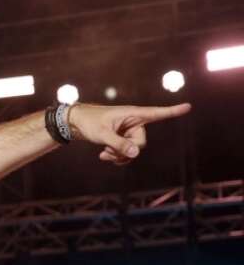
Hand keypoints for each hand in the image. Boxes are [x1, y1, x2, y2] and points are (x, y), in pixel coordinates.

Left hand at [66, 102, 190, 164]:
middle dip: (126, 151)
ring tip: (104, 155)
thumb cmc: (89, 123)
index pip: (156, 113)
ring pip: (133, 151)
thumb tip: (136, 153)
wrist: (77, 123)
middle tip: (108, 152)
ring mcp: (129, 132)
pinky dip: (117, 157)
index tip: (188, 106)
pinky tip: (104, 156)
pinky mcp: (123, 139)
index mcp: (133, 114)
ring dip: (119, 156)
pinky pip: (127, 153)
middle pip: (141, 143)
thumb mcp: (103, 134)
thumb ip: (119, 144)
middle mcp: (134, 123)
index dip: (172, 111)